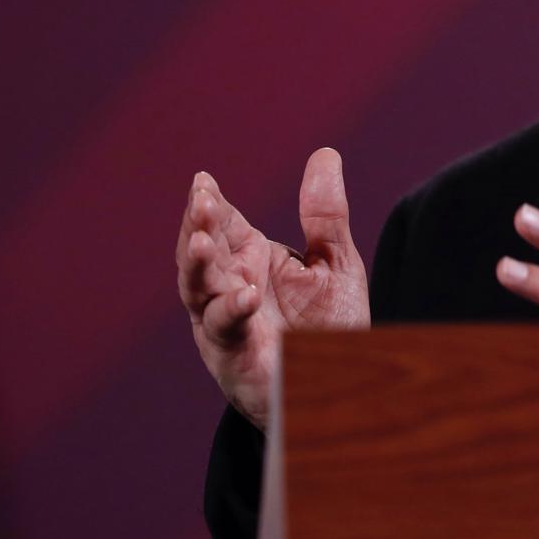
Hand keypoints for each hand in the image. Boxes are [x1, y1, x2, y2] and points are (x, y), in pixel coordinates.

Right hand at [177, 148, 370, 429]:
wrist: (341, 386)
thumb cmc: (330, 326)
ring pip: (198, 289)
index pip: (220, 223)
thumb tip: (325, 153)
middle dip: (197, 225)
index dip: (208, 203)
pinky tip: (245, 292)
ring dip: (197, 264)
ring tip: (202, 239)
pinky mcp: (234, 354)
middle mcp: (228, 286)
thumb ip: (325, 214)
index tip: (204, 180)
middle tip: (200, 200)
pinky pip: (225, 330)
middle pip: (200, 250)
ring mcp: (225, 321)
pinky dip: (231, 310)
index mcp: (248, 258)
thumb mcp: (335, 262)